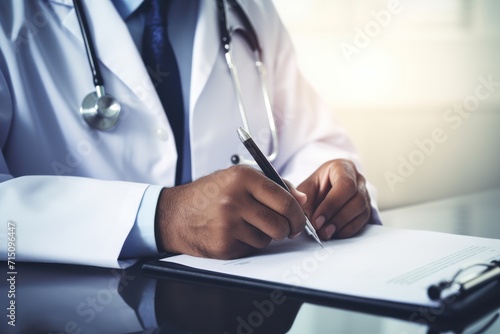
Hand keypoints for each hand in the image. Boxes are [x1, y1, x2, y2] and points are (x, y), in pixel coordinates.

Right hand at [155, 165, 306, 258]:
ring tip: (248, 225)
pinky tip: (235, 233)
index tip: (299, 219)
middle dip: (286, 229)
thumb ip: (272, 186)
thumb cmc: (209, 194)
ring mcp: (228, 224)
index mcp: (242, 178)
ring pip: (267, 239)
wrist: (175, 214)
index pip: (284, 200)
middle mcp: (235, 199)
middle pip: (280, 224)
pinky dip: (248, 244)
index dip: (297, 214)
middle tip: (285, 228)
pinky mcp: (224, 245)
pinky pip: (251, 249)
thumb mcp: (237, 178)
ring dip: (264, 236)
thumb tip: (300, 199)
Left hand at [297, 159, 371, 239]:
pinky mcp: (366, 209)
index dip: (332, 204)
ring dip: (343, 225)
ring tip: (326, 234)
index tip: (317, 220)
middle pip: (357, 199)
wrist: (323, 190)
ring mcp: (365, 194)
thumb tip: (308, 217)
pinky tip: (335, 234)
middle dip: (338, 218)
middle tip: (322, 231)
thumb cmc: (316, 186)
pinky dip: (348, 230)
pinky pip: (362, 221)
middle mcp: (358, 179)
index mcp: (342, 168)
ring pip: (362, 211)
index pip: (345, 184)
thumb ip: (305, 200)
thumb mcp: (306, 188)